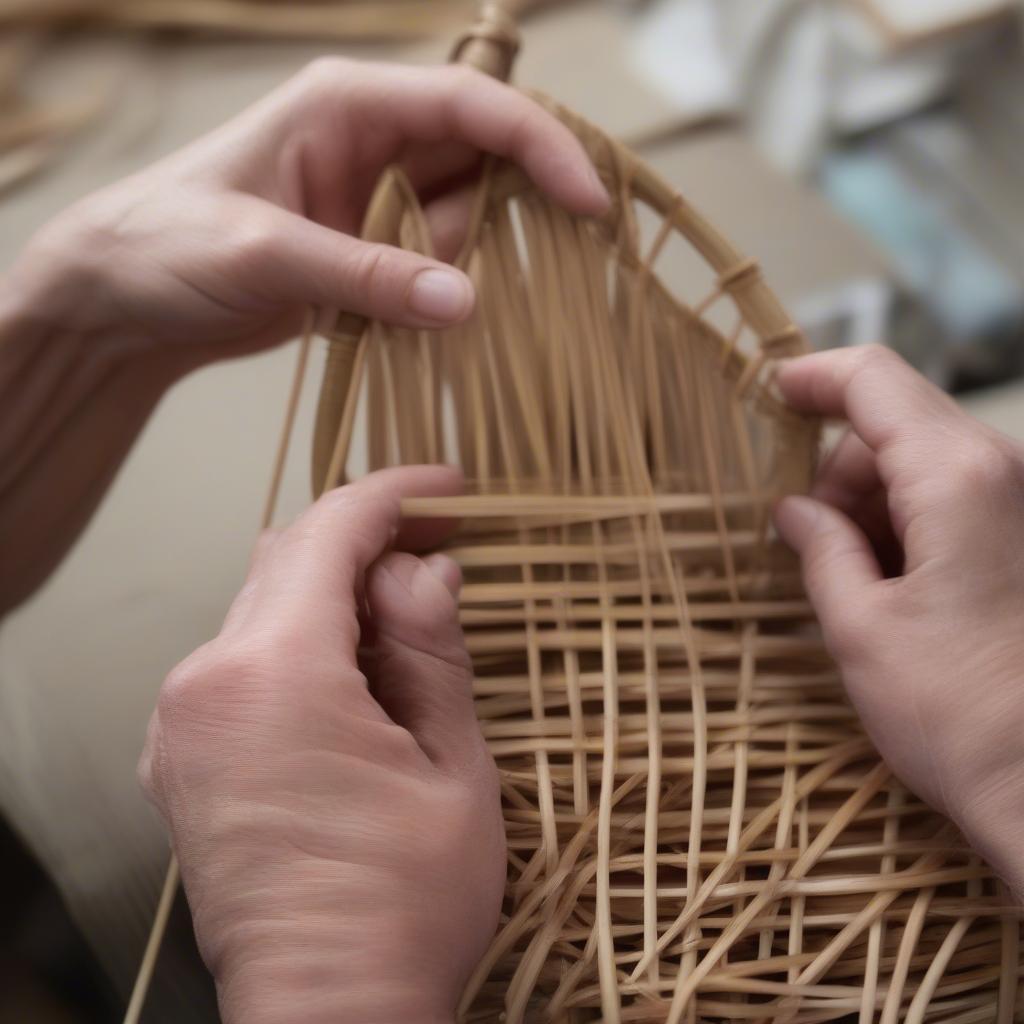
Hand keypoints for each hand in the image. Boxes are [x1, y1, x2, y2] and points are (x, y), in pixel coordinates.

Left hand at [0, 58, 607, 614]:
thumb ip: (364, 275)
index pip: (471, 107)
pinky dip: (444, 301)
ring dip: (469, 270)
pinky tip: (425, 327)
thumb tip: (465, 303)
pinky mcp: (369, 256)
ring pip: (465, 226)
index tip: (590, 204)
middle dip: (516, 212)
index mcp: (350, 105)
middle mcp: (374, 144)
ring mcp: (373, 204)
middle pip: (483, 163)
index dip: (541, 148)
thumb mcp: (263, 253)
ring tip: (420, 308)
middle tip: (542, 267)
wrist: (122, 300)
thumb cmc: (167, 244)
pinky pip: (434, 271)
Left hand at [138, 466, 504, 1023]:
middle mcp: (205, 685)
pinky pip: (240, 658)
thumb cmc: (408, 903)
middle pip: (286, 558)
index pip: (328, 533)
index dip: (395, 496)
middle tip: (443, 545)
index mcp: (273, 675)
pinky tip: (354, 663)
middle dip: (368, 538)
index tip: (450, 488)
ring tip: (409, 609)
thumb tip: (424, 569)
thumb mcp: (452, 766)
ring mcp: (181, 724)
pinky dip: (300, 635)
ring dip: (334, 587)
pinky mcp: (182, 758)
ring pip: (262, 605)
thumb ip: (430, 649)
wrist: (331, 1018)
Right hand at [773, 345, 1023, 897]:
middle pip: (899, 422)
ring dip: (874, 501)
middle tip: (804, 536)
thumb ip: (821, 548)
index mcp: (957, 478)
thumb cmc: (959, 715)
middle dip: (838, 467)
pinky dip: (913, 523)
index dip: (812, 378)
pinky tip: (897, 587)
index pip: (873, 380)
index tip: (770, 393)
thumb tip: (794, 512)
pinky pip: (959, 498)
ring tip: (855, 579)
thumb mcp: (859, 628)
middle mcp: (1005, 473)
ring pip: (927, 461)